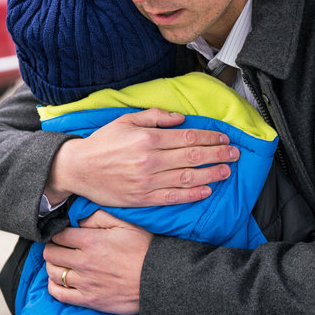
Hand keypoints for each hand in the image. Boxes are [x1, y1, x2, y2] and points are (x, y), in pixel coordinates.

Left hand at [44, 210, 151, 314]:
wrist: (160, 279)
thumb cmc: (145, 249)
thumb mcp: (126, 224)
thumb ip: (99, 218)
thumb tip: (79, 220)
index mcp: (91, 241)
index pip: (58, 235)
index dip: (58, 232)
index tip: (63, 234)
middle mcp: (83, 262)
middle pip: (51, 253)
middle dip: (53, 248)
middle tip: (60, 247)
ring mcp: (85, 282)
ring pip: (53, 273)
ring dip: (53, 266)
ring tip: (61, 263)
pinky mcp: (89, 299)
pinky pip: (59, 294)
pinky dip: (54, 286)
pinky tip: (60, 281)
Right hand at [45, 108, 239, 207]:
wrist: (78, 169)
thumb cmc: (103, 143)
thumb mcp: (126, 120)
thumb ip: (155, 116)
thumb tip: (181, 118)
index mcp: (147, 137)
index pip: (188, 136)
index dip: (211, 137)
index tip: (225, 138)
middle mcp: (150, 159)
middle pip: (193, 156)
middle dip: (218, 154)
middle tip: (236, 153)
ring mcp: (147, 181)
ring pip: (187, 177)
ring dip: (211, 174)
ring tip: (227, 171)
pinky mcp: (142, 198)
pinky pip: (173, 197)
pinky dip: (192, 195)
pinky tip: (207, 191)